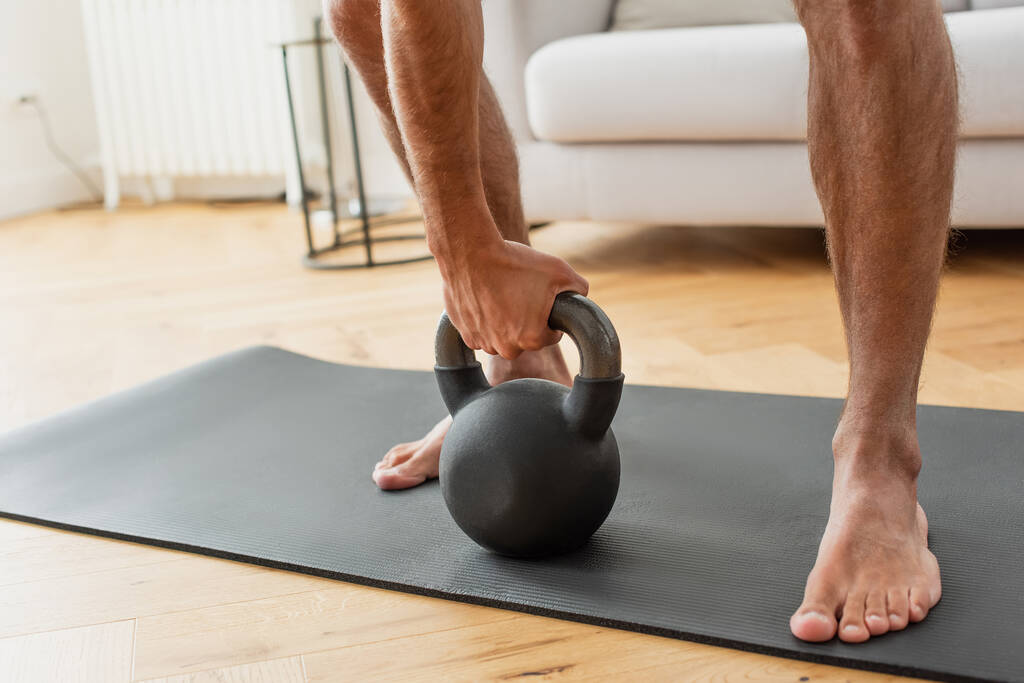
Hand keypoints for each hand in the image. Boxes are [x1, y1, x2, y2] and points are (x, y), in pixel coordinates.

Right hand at [440, 239, 588, 358]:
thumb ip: (578, 287)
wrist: (469, 253)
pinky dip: (485, 320)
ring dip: (504, 322)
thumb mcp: (559, 269)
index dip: (549, 315)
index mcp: (532, 338)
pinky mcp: (465, 335)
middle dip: (526, 320)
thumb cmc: (514, 262)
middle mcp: (506, 348)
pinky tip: (485, 298)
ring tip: (501, 293)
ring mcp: (483, 343)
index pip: (551, 335)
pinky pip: (482, 333)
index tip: (541, 299)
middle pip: (526, 339)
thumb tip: (581, 296)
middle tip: (520, 293)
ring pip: (502, 337)